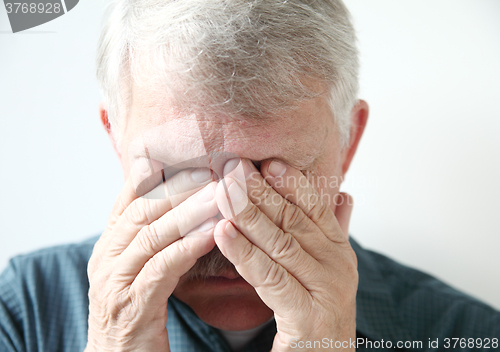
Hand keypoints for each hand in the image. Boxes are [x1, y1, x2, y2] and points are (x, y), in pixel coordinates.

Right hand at [85, 158, 218, 351]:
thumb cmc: (135, 311)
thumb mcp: (139, 267)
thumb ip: (153, 236)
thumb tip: (182, 202)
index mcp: (109, 245)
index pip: (131, 198)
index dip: (161, 173)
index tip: (192, 153)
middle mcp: (106, 258)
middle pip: (143, 209)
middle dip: (180, 186)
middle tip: (214, 168)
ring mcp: (114, 283)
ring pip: (152, 234)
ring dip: (189, 211)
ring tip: (220, 193)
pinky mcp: (130, 308)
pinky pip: (161, 269)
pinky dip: (187, 247)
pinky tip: (213, 232)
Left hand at [214, 158, 356, 351]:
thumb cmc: (319, 310)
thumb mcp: (329, 267)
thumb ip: (335, 230)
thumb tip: (346, 194)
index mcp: (339, 250)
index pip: (315, 207)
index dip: (291, 182)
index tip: (266, 160)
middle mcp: (337, 266)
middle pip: (293, 220)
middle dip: (260, 191)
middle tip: (233, 167)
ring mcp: (326, 290)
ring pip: (281, 244)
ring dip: (249, 215)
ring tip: (223, 192)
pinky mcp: (307, 316)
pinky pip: (270, 278)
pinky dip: (245, 253)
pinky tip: (224, 233)